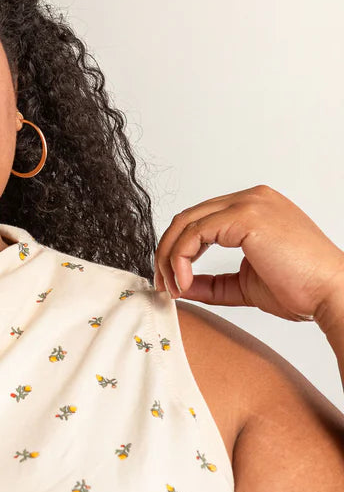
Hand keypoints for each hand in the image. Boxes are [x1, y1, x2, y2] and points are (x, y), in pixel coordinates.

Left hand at [153, 184, 343, 330]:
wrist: (331, 293)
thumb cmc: (302, 288)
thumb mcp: (244, 284)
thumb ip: (212, 281)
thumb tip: (181, 285)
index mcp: (254, 208)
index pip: (201, 220)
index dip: (178, 250)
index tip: (172, 281)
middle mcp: (251, 198)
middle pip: (188, 218)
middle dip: (166, 253)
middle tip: (164, 286)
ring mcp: (249, 203)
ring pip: (186, 223)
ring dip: (169, 258)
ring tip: (174, 288)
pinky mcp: (246, 217)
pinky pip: (195, 234)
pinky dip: (181, 258)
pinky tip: (185, 282)